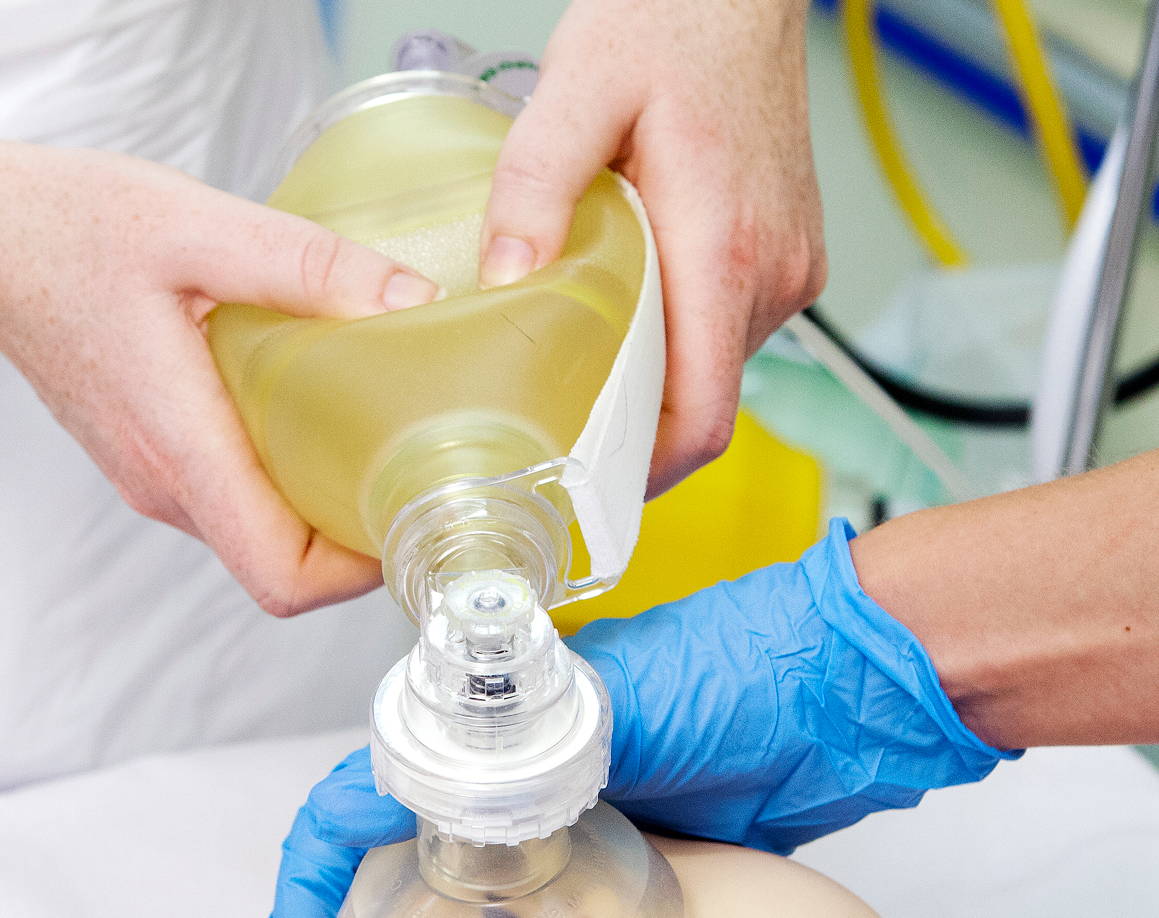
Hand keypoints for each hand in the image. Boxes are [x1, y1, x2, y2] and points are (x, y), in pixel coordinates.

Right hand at [0, 139, 437, 616]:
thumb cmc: (63, 227)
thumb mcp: (196, 223)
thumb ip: (308, 265)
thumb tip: (410, 302)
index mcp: (181, 449)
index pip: (280, 579)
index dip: (354, 575)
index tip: (405, 518)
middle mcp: (164, 485)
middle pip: (279, 566)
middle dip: (355, 536)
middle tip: (416, 464)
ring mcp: (150, 480)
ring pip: (254, 535)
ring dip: (317, 507)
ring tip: (375, 430)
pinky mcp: (145, 460)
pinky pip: (228, 498)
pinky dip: (280, 478)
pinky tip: (308, 408)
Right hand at [268, 522, 1012, 917]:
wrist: (845, 699)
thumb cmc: (746, 674)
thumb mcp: (625, 708)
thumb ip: (541, 749)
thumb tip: (455, 802)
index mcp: (488, 726)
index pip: (353, 804)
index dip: (308, 885)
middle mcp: (506, 771)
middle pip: (382, 846)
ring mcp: (554, 816)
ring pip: (445, 882)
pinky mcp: (611, 857)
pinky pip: (525, 913)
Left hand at [483, 0, 825, 491]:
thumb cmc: (671, 19)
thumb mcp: (579, 86)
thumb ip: (536, 183)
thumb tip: (506, 275)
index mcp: (725, 252)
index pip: (701, 420)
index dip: (644, 476)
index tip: (585, 493)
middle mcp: (772, 274)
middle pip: (703, 408)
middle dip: (632, 437)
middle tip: (555, 442)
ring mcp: (789, 269)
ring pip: (713, 371)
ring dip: (654, 384)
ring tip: (583, 370)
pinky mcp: (789, 257)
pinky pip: (727, 332)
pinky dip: (678, 343)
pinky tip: (628, 316)